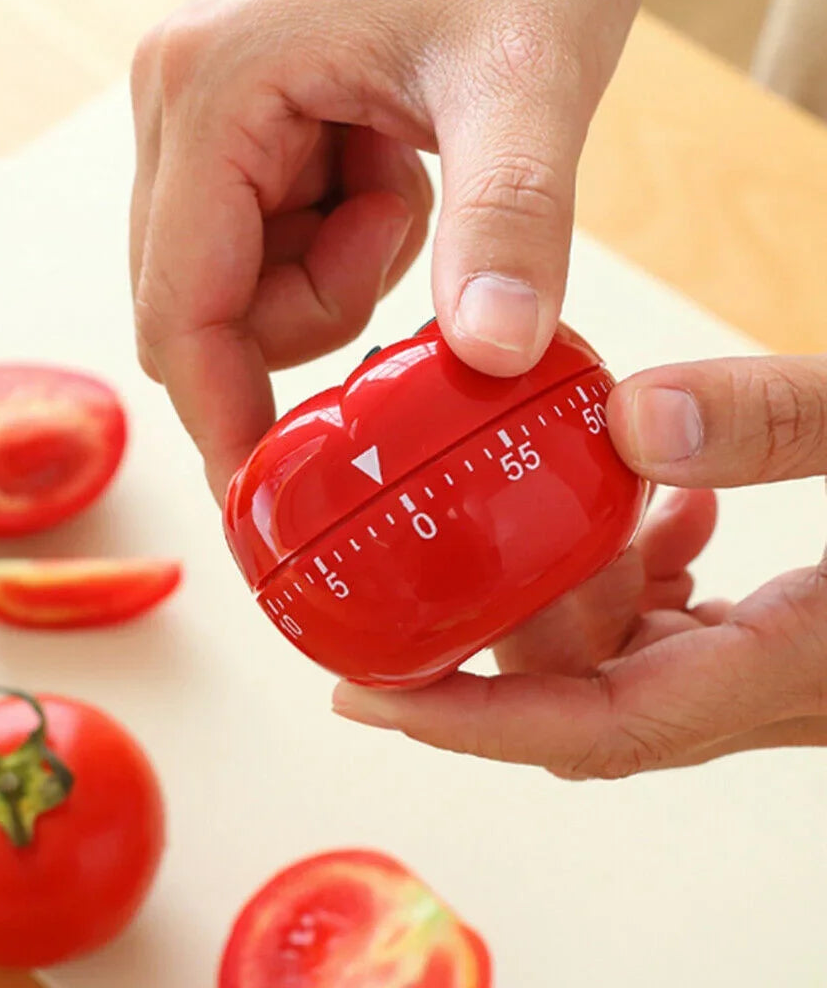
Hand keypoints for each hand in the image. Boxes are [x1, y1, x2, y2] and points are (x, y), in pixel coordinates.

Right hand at [130, 0, 641, 495]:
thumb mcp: (524, 77)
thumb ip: (510, 217)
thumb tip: (493, 355)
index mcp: (209, 95)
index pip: (182, 315)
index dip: (225, 424)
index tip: (271, 504)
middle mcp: (181, 109)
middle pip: (204, 313)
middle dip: (311, 322)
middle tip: (406, 242)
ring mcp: (210, 123)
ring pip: (242, 291)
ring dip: (338, 281)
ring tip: (410, 183)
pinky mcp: (251, 135)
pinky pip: (275, 251)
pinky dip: (345, 249)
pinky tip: (395, 171)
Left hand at [333, 355, 826, 777]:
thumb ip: (778, 422)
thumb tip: (632, 420)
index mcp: (793, 667)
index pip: (592, 725)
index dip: (464, 722)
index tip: (360, 697)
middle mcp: (773, 693)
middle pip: (582, 693)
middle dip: (512, 614)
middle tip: (474, 534)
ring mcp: (772, 675)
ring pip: (619, 662)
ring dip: (578, 580)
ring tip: (593, 494)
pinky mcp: (780, 645)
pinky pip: (674, 634)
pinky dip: (642, 573)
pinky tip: (667, 505)